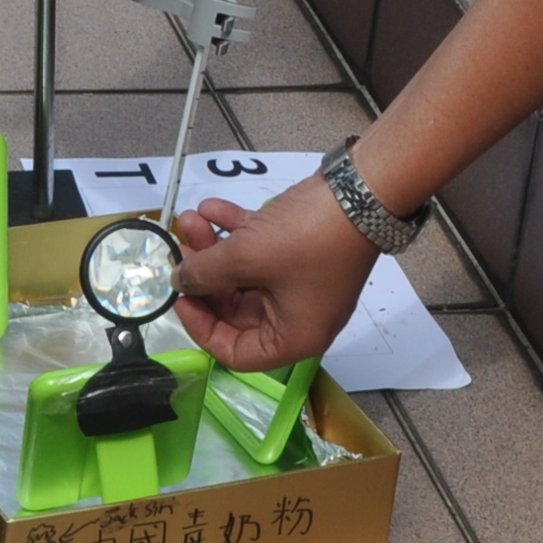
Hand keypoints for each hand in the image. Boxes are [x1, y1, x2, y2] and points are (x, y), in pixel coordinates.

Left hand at [170, 185, 377, 373]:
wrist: (362, 190)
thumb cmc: (308, 237)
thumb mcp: (247, 257)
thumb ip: (204, 273)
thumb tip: (180, 281)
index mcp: (293, 336)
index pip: (236, 352)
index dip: (202, 327)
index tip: (182, 297)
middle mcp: (299, 316)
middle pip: (236, 309)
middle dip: (205, 275)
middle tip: (182, 246)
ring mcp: (302, 284)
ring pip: (246, 274)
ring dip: (216, 248)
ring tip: (191, 218)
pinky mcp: (303, 254)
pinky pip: (262, 251)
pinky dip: (237, 232)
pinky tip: (212, 208)